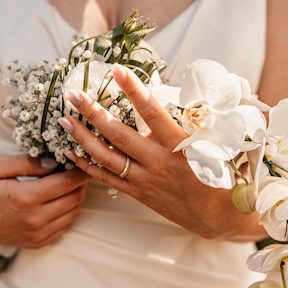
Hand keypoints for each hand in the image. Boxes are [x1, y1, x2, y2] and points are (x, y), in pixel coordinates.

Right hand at [0, 154, 90, 247]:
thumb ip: (27, 163)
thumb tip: (55, 163)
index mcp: (25, 198)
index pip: (66, 183)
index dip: (80, 171)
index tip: (85, 159)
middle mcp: (34, 220)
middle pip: (75, 198)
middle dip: (79, 182)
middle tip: (75, 168)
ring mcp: (37, 235)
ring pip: (74, 212)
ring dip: (75, 196)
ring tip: (65, 182)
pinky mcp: (38, 243)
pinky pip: (66, 225)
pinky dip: (67, 211)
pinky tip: (57, 199)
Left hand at [59, 64, 264, 240]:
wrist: (220, 217)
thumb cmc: (223, 176)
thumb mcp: (214, 145)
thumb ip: (191, 122)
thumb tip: (170, 94)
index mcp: (181, 147)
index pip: (153, 113)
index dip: (134, 90)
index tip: (117, 70)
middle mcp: (159, 163)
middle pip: (119, 135)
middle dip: (93, 113)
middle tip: (74, 94)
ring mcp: (146, 180)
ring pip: (106, 158)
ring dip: (83, 138)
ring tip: (64, 119)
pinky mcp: (139, 193)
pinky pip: (107, 178)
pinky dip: (87, 165)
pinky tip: (71, 151)